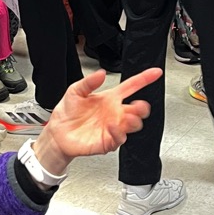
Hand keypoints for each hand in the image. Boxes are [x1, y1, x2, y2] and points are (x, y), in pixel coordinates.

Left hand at [34, 67, 161, 173]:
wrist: (57, 133)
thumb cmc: (68, 112)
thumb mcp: (75, 91)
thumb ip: (88, 82)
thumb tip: (101, 73)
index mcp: (110, 98)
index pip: (131, 86)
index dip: (144, 78)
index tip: (155, 72)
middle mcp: (114, 113)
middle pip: (137, 109)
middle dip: (142, 108)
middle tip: (140, 106)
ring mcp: (113, 128)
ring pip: (132, 125)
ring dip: (133, 122)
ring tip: (127, 118)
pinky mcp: (107, 142)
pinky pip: (119, 139)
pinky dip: (118, 133)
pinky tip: (112, 127)